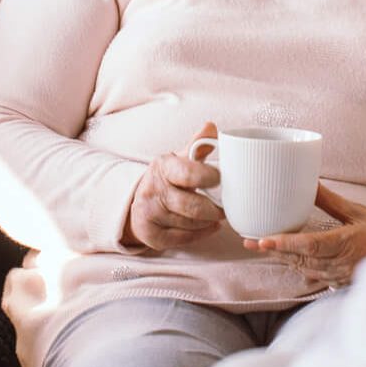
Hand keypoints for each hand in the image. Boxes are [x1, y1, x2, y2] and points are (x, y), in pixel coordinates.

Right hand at [121, 123, 224, 251]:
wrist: (139, 201)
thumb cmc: (169, 178)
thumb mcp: (180, 159)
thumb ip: (198, 145)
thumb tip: (211, 126)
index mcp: (162, 167)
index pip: (188, 173)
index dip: (208, 177)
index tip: (221, 179)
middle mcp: (152, 190)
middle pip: (191, 206)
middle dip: (214, 209)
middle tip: (226, 207)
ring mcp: (149, 214)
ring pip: (190, 224)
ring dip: (208, 221)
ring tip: (215, 215)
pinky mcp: (150, 235)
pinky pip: (183, 239)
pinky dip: (201, 234)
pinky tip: (207, 226)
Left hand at [243, 184, 365, 288]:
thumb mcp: (355, 210)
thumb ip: (330, 200)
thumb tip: (308, 183)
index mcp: (347, 243)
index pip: (310, 246)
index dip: (285, 244)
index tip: (262, 240)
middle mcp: (342, 263)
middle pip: (302, 259)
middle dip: (276, 251)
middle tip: (251, 242)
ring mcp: (341, 275)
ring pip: (305, 269)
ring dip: (285, 258)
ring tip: (264, 247)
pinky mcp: (340, 282)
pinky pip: (315, 277)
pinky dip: (300, 267)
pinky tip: (289, 259)